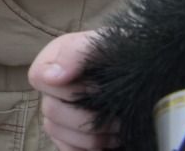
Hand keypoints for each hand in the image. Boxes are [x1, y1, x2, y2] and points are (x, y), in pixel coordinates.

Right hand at [29, 31, 119, 149]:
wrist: (146, 76)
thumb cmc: (124, 56)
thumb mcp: (104, 44)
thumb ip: (76, 53)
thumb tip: (52, 76)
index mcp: (54, 61)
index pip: (38, 78)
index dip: (66, 88)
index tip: (98, 88)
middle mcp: (53, 89)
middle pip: (50, 110)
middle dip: (88, 116)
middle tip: (118, 116)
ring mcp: (59, 114)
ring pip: (56, 131)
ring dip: (92, 136)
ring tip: (118, 129)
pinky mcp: (69, 138)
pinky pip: (66, 149)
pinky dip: (87, 149)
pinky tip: (108, 142)